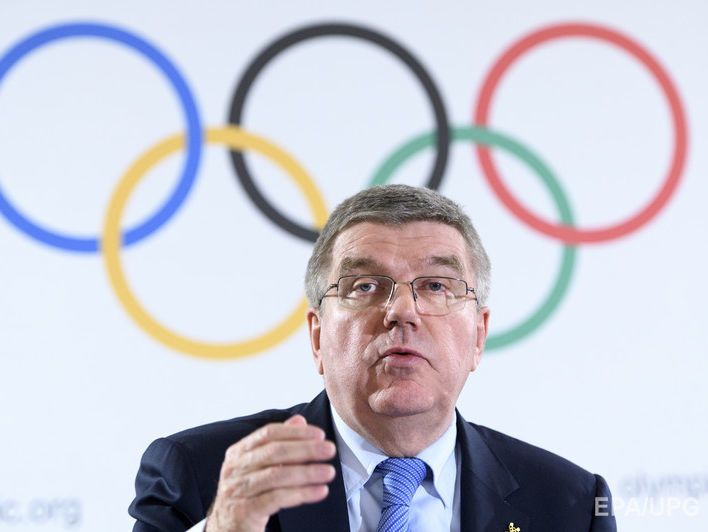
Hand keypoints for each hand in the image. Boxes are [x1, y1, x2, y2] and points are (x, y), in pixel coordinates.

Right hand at [205, 415, 336, 531]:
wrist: (226, 528)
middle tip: (329, 450)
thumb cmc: (246, 493)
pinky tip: (320, 491)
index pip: (268, 433)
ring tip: (329, 472)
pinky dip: (301, 494)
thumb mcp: (258, 466)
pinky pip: (277, 499)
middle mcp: (235, 468)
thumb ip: (277, 442)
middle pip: (273, 452)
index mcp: (238, 452)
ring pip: (276, 475)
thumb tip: (299, 421)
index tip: (319, 434)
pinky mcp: (244, 511)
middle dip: (305, 449)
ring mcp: (237, 490)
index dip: (295, 433)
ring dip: (307, 472)